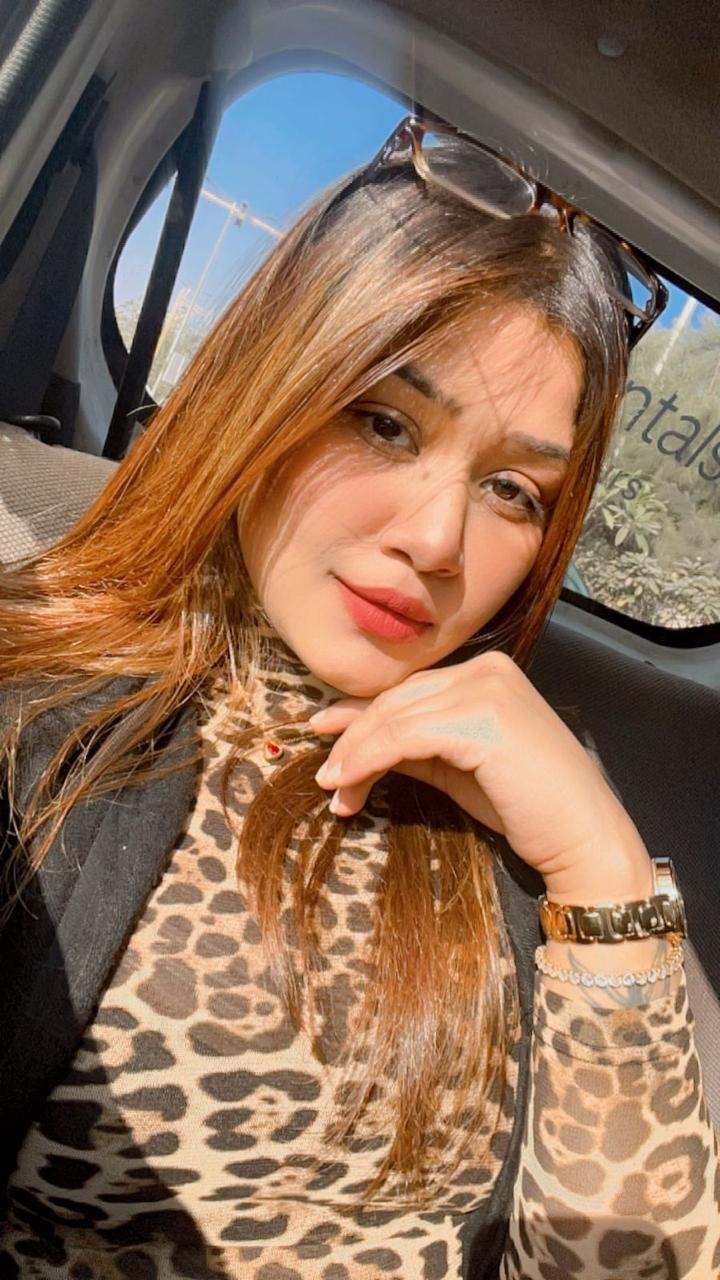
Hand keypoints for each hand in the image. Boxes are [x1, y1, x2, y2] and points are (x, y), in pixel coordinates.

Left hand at [309, 650, 650, 897]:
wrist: (585, 839)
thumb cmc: (529, 809)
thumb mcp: (459, 769)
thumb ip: (415, 748)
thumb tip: (356, 746)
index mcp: (488, 672)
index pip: (410, 691)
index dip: (362, 716)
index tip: (326, 738)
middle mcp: (487, 671)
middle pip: (397, 700)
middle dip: (353, 739)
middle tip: (325, 777)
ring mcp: (486, 691)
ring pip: (394, 718)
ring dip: (355, 756)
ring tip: (334, 791)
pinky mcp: (481, 720)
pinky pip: (404, 737)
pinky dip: (369, 760)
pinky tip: (350, 784)